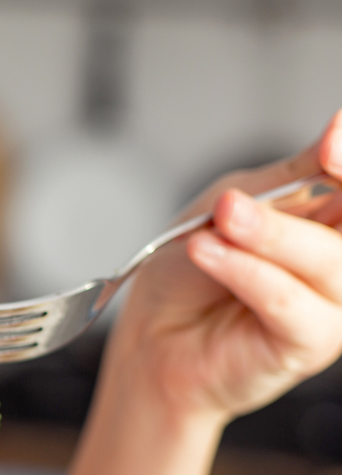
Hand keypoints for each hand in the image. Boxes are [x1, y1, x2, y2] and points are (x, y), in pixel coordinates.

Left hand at [110, 110, 341, 420]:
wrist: (150, 330)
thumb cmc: (190, 269)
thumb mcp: (231, 203)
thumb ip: (290, 177)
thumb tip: (337, 130)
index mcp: (331, 218)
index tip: (329, 145)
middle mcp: (340, 260)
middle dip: (320, 199)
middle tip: (240, 198)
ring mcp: (332, 304)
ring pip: (332, 264)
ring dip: (270, 237)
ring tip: (220, 222)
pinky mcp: (308, 344)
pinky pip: (290, 303)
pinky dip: (247, 272)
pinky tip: (208, 253)